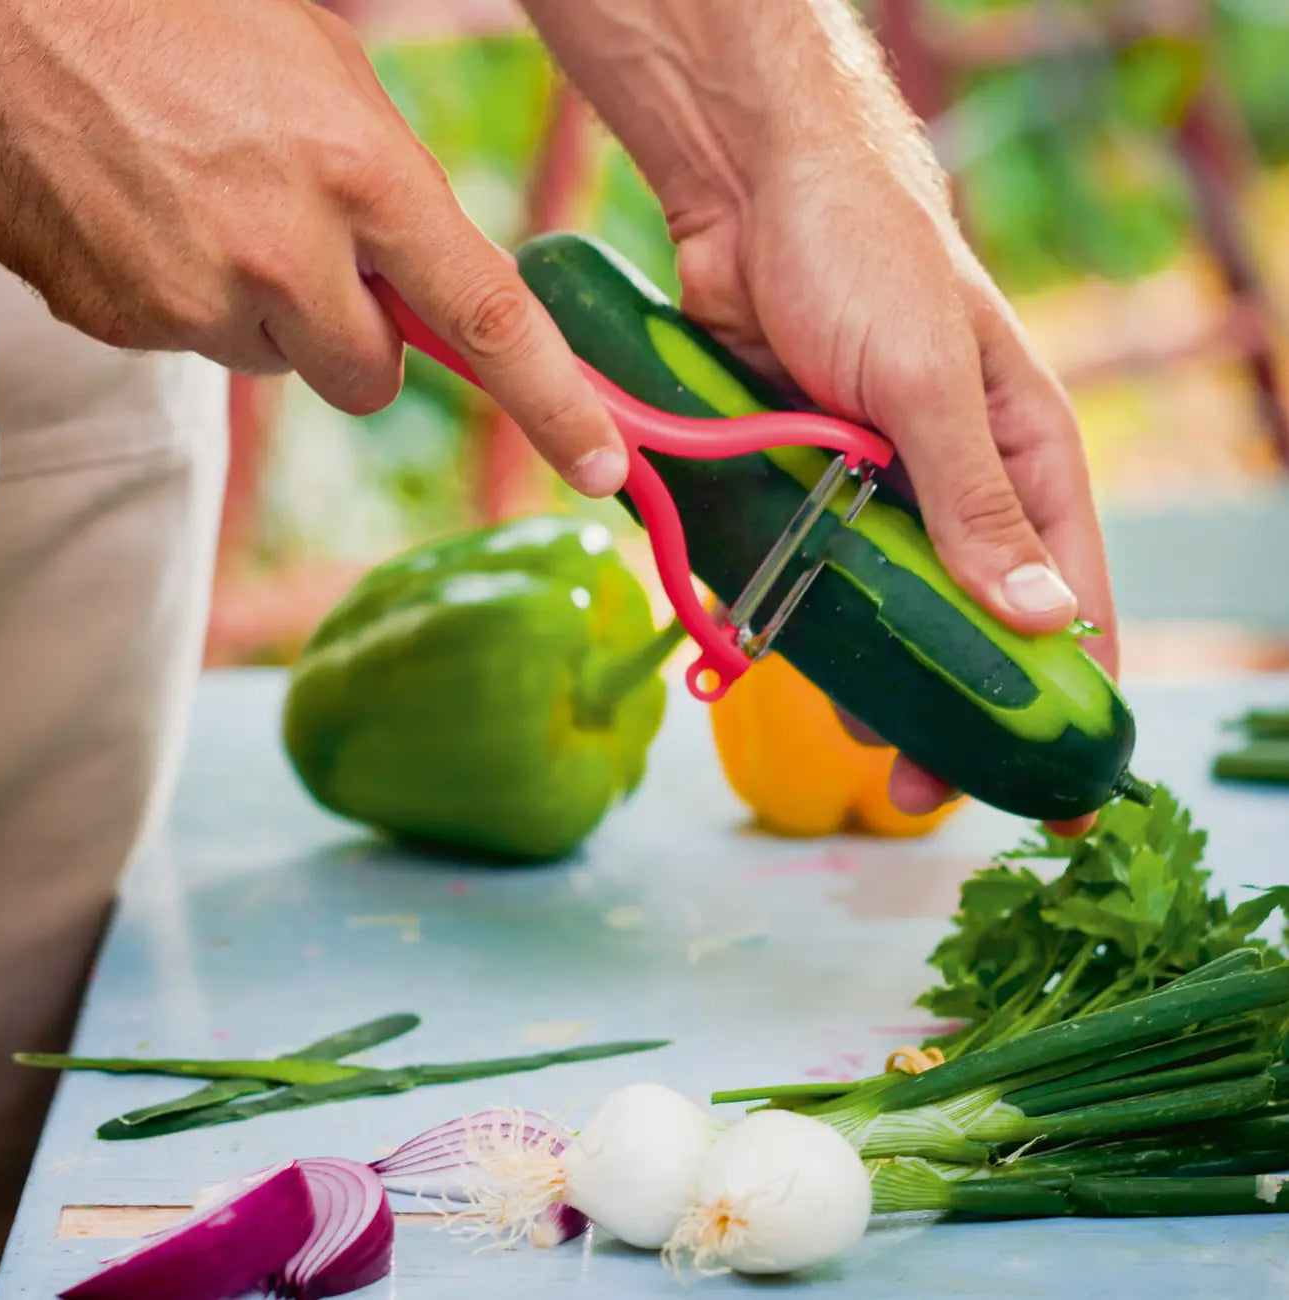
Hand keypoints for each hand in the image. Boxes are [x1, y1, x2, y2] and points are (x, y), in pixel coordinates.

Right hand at [0, 0, 626, 497]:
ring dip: (266, 315)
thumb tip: (430, 285)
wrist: (6, 12)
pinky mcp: (130, 323)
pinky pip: (199, 348)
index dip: (557, 407)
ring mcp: (200, 295)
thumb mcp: (324, 76)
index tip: (604, 466)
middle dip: (354, 339)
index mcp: (364, 175)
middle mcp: (288, 252)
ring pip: (280, 365)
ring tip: (209, 209)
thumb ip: (393, 193)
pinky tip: (155, 221)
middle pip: (370, 379)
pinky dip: (191, 303)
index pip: (491, 323)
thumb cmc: (180, 17)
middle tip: (307, 257)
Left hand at [666, 118, 1116, 834]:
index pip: (1070, 595)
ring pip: (889, 609)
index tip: (1061, 783)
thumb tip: (1038, 616)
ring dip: (876, 673)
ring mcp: (875, 489)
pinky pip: (811, 571)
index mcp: (1022, 458)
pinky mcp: (804, 482)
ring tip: (855, 733)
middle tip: (918, 785)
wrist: (751, 193)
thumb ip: (976, 499)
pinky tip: (789, 656)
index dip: (1070, 692)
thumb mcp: (929, 380)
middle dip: (954, 703)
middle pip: (971, 622)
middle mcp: (954, 484)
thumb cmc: (863, 254)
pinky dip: (804, 616)